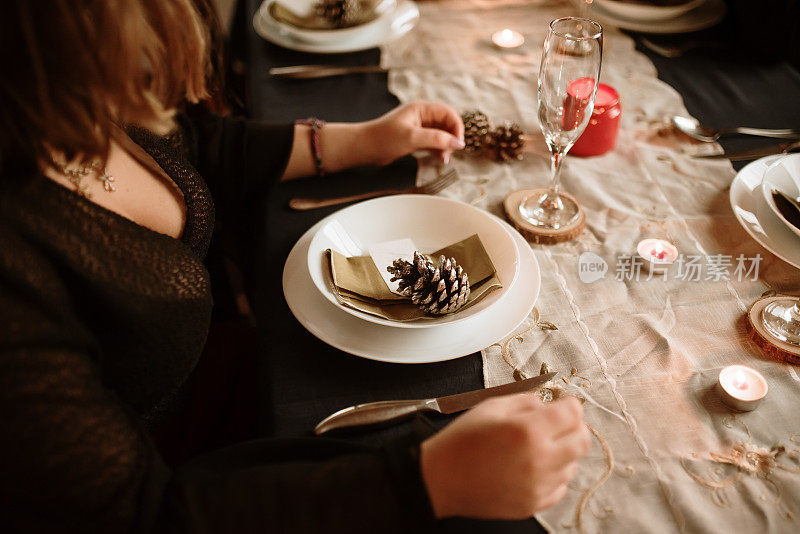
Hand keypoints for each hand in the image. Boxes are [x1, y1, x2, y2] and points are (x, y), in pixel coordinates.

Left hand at [362, 101, 464, 165]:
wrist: (364, 148)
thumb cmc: (384, 139)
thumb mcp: (412, 138)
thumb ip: (436, 139)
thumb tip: (458, 144)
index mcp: (421, 109)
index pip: (448, 114)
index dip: (456, 128)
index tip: (458, 144)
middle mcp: (422, 116)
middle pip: (447, 124)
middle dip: (451, 138)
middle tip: (450, 154)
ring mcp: (419, 128)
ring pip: (441, 135)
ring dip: (445, 146)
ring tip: (444, 159)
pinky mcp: (415, 139)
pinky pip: (433, 143)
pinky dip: (438, 150)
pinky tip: (439, 159)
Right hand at [420, 395, 589, 519]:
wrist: (441, 478)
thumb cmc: (461, 442)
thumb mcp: (491, 407)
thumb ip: (526, 401)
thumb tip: (548, 402)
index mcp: (528, 430)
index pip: (573, 413)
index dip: (569, 405)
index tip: (564, 404)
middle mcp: (538, 460)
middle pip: (582, 441)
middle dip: (574, 427)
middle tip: (558, 424)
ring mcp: (538, 486)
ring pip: (573, 465)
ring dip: (562, 452)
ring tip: (536, 447)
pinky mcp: (534, 504)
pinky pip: (560, 486)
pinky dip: (552, 475)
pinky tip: (532, 467)